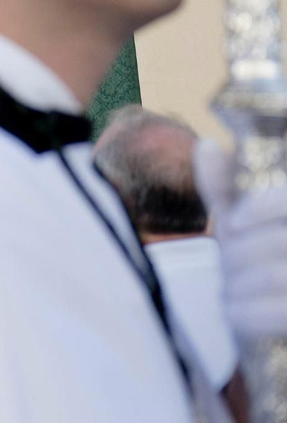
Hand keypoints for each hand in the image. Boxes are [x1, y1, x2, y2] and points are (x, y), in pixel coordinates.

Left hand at [195, 138, 286, 338]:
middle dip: (239, 255)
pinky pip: (279, 313)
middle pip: (279, 241)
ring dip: (239, 286)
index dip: (262, 206)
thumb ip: (228, 191)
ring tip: (230, 293)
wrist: (275, 339)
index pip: (286, 200)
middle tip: (227, 269)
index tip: (232, 223)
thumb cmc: (263, 274)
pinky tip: (235, 315)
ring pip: (275, 276)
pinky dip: (247, 314)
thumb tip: (207, 145)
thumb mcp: (245, 229)